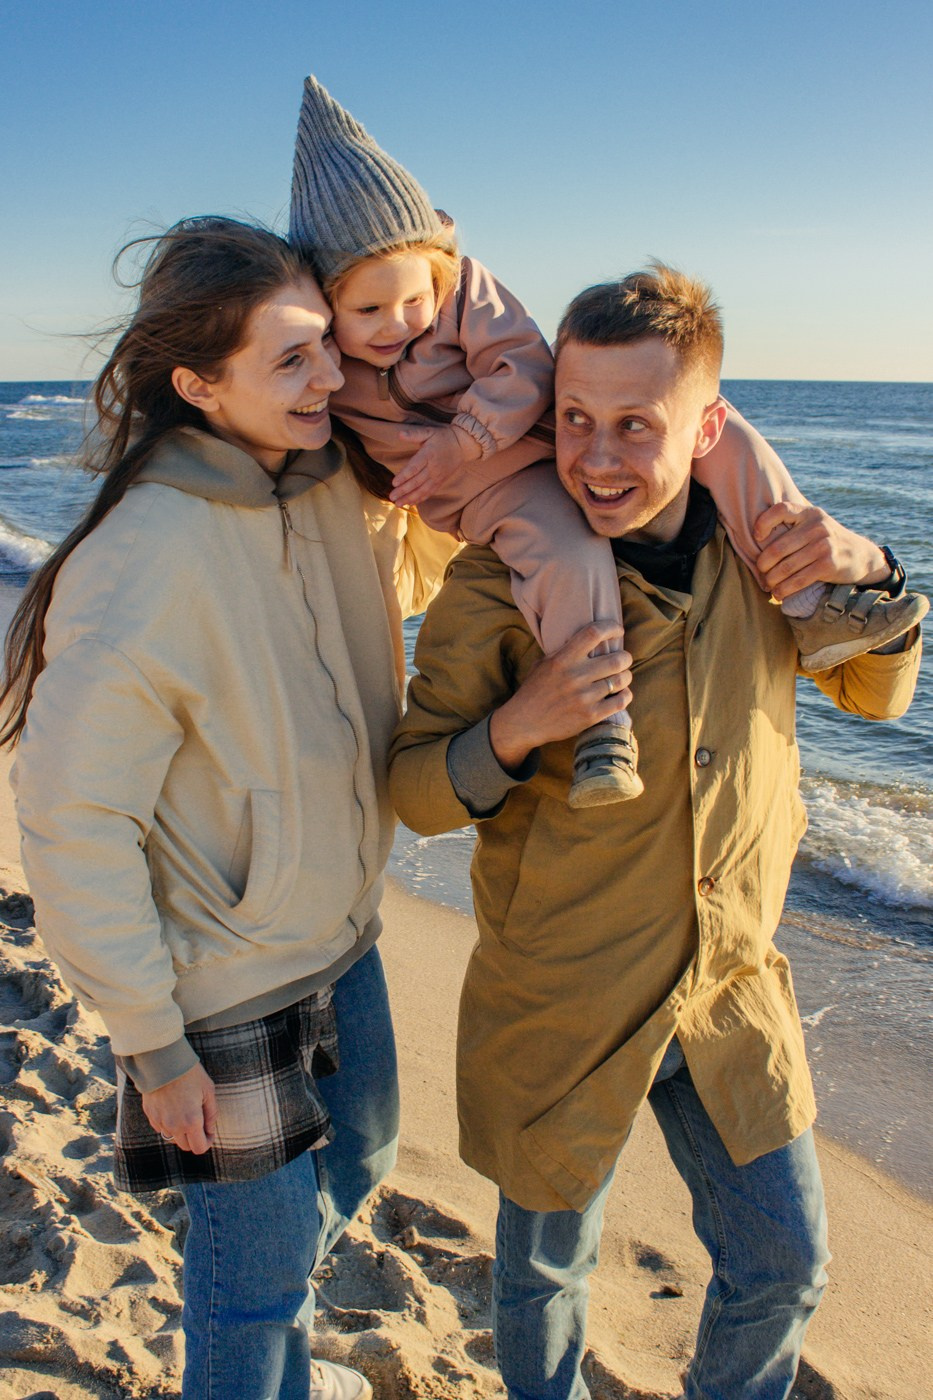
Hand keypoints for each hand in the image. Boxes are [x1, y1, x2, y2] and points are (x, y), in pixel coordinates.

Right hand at [141, 1062, 217, 1154]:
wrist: (163, 1060)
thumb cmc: (190, 1073)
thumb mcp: (208, 1091)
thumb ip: (211, 1114)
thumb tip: (210, 1130)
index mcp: (191, 1121)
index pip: (199, 1148)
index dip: (207, 1142)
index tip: (209, 1133)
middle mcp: (174, 1126)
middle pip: (185, 1146)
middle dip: (194, 1138)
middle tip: (199, 1122)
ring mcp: (160, 1122)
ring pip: (172, 1137)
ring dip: (180, 1131)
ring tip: (186, 1111)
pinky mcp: (150, 1115)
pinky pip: (161, 1127)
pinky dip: (168, 1123)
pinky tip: (173, 1107)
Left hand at [390, 424, 480, 505]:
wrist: (463, 445)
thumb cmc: (443, 437)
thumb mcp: (429, 431)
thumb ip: (414, 434)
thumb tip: (400, 434)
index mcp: (428, 455)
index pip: (414, 467)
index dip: (404, 476)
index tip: (394, 483)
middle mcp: (433, 468)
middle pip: (417, 482)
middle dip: (403, 491)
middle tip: (392, 497)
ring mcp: (437, 477)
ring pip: (422, 490)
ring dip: (410, 498)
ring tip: (398, 504)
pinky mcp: (440, 482)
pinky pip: (429, 492)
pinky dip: (420, 499)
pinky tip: (410, 503)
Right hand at [489, 621, 631, 769]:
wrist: (523, 723)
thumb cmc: (534, 690)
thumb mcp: (543, 664)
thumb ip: (564, 651)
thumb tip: (588, 639)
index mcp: (562, 659)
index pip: (593, 634)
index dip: (611, 628)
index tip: (618, 630)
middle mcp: (575, 676)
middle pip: (617, 659)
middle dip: (626, 657)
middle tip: (623, 659)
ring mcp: (584, 697)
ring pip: (621, 680)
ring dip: (626, 676)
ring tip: (622, 677)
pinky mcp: (590, 716)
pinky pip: (620, 702)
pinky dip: (625, 695)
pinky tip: (621, 693)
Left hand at [753, 501, 889, 600]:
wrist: (860, 555)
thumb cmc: (827, 541)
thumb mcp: (814, 524)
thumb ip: (793, 525)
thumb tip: (756, 538)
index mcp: (809, 513)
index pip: (781, 510)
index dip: (763, 523)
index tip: (757, 537)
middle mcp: (817, 526)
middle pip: (777, 548)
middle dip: (763, 565)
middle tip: (761, 573)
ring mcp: (823, 545)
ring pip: (786, 567)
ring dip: (772, 580)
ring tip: (768, 586)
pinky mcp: (828, 564)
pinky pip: (798, 580)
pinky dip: (784, 590)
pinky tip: (779, 594)